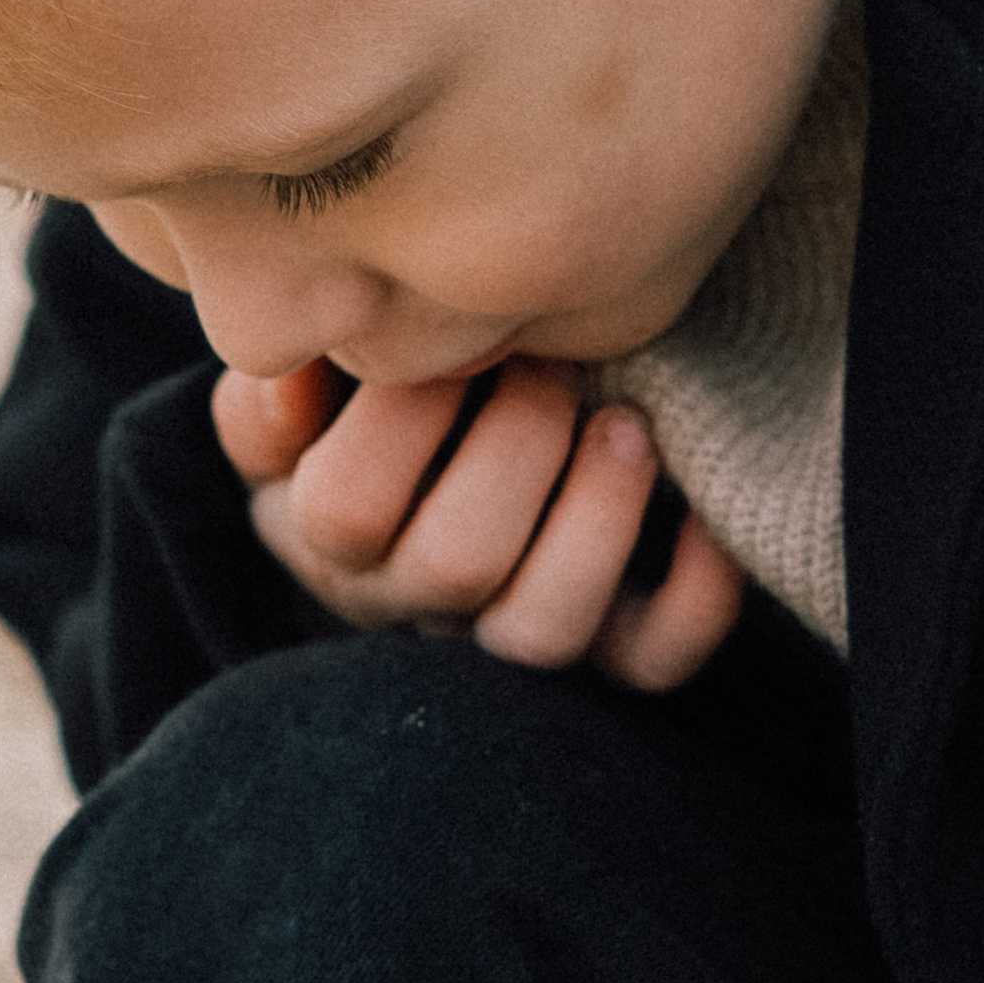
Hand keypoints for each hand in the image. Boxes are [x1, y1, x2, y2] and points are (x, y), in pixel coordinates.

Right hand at [211, 355, 745, 690]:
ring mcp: (511, 636)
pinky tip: (706, 515)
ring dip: (595, 520)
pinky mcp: (611, 653)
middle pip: (457, 564)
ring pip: (544, 632)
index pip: (342, 510)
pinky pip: (654, 657)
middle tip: (552, 362)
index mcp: (329, 540)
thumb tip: (294, 370)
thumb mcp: (300, 404)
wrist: (443, 477)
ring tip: (628, 423)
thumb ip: (276, 389)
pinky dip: (697, 596)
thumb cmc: (367, 415)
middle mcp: (417, 603)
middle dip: (516, 444)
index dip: (400, 416)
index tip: (453, 324)